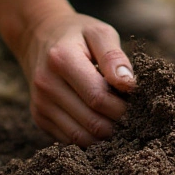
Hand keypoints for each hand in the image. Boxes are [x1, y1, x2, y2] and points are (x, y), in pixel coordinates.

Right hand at [15, 11, 135, 145]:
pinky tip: (100, 123)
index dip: (123, 107)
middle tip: (132, 115)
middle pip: (92, 122)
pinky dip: (90, 138)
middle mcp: (46, 85)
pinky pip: (70, 140)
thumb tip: (129, 84)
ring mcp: (40, 104)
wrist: (37, 37)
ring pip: (81, 138)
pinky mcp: (39, 118)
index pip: (98, 97)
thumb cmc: (77, 35)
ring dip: (105, 135)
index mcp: (62, 60)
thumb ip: (114, 57)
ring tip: (117, 121)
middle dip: (118, 124)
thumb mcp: (98, 33)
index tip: (137, 103)